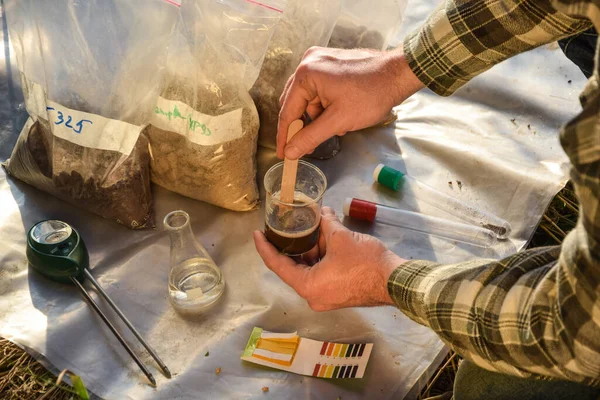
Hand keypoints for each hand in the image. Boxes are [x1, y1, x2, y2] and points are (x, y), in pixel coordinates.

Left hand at [253, 207, 405, 310]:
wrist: (395, 280)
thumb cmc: (365, 262)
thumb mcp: (341, 237)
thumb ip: (326, 223)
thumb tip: (322, 212)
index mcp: (307, 286)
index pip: (277, 265)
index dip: (264, 248)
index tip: (256, 234)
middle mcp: (313, 296)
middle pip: (293, 268)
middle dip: (291, 245)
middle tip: (281, 227)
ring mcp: (326, 297)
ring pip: (309, 270)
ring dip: (309, 249)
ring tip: (307, 227)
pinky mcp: (338, 294)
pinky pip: (321, 274)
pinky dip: (320, 258)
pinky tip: (323, 238)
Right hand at [277, 46, 423, 158]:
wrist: (400, 74)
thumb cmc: (371, 95)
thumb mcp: (338, 121)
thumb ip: (310, 137)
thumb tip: (290, 152)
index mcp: (306, 73)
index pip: (287, 110)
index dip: (285, 136)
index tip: (284, 155)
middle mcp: (309, 61)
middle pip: (296, 102)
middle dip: (304, 125)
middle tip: (306, 146)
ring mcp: (321, 60)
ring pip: (310, 97)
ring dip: (319, 116)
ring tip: (338, 126)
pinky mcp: (333, 63)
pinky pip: (320, 89)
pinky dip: (327, 105)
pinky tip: (341, 114)